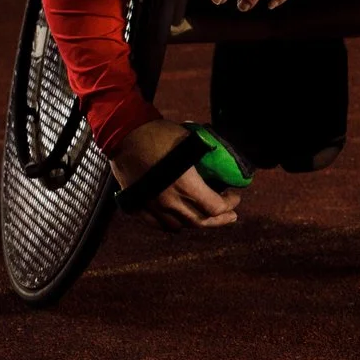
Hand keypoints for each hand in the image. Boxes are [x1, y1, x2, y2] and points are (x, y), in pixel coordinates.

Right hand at [111, 118, 241, 229]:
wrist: (124, 134)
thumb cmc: (159, 134)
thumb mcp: (190, 142)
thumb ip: (206, 157)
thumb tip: (222, 161)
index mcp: (185, 185)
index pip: (214, 208)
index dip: (229, 205)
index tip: (235, 197)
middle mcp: (168, 200)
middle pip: (199, 222)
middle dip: (219, 220)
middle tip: (230, 215)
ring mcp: (151, 205)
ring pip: (178, 226)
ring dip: (195, 222)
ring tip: (205, 216)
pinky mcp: (137, 205)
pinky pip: (157, 224)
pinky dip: (171, 224)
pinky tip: (178, 220)